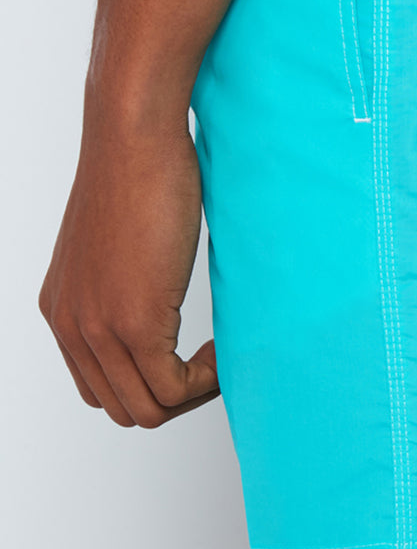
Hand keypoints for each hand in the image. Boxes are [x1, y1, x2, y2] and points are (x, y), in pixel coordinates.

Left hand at [38, 108, 219, 427]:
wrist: (133, 140)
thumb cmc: (136, 171)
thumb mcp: (117, 241)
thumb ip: (122, 280)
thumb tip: (156, 293)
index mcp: (64, 311)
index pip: (101, 387)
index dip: (150, 382)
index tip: (189, 357)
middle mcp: (72, 328)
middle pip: (123, 407)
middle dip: (174, 396)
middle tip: (211, 362)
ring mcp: (98, 330)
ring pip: (147, 408)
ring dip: (192, 393)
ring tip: (218, 355)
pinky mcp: (132, 323)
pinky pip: (172, 388)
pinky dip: (205, 380)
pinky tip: (221, 347)